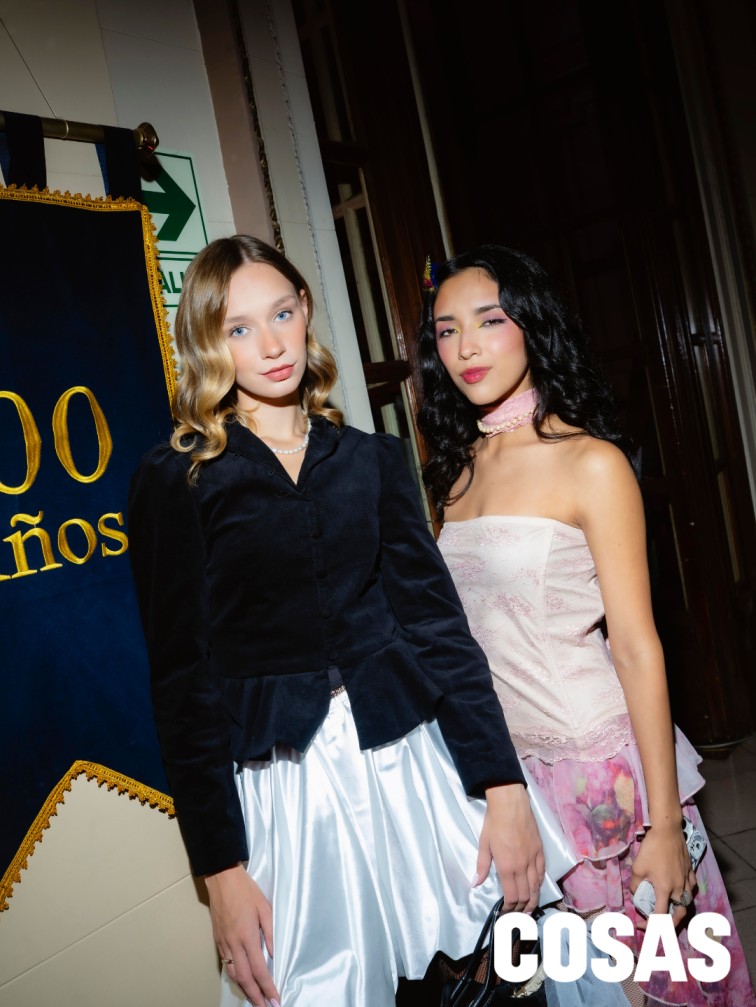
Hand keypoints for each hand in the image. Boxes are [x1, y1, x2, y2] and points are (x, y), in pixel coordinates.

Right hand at [205, 864, 279, 1006]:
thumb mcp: (265, 907)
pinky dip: (234, 975)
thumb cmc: (246, 890)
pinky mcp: (217, 940)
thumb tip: (275, 953)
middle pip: (244, 978)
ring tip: (255, 998)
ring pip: (233, 973)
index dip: (267, 987)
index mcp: (247, 936)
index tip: (275, 999)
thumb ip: (271, 932)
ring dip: (244, 989)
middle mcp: (233, 943)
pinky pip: (226, 963)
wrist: (222, 879)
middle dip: (255, 996)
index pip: (259, 969)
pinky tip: (241, 979)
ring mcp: (223, 943)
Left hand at [476, 783, 544, 912]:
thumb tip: (475, 883)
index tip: (506, 913)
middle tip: (518, 916)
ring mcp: (533, 859)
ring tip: (529, 908)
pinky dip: (540, 883)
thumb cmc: (494, 822)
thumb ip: (482, 866)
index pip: (511, 896)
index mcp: (507, 867)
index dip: (510, 908)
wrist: (511, 804)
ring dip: (533, 900)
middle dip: (522, 908)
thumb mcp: (484, 844)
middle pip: (526, 895)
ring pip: (536, 886)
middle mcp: (522, 866)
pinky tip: (537, 887)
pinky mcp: (540, 850)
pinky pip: (542, 872)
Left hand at [630, 822, 695, 928]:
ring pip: (688, 902)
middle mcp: (678, 888)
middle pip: (679, 914)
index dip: (652, 926)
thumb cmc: (651, 849)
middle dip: (671, 925)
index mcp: (664, 889)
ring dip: (679, 910)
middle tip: (661, 927)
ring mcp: (686, 879)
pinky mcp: (690, 870)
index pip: (660, 916)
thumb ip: (635, 885)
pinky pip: (691, 887)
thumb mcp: (637, 868)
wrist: (667, 830)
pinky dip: (687, 893)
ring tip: (670, 910)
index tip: (643, 926)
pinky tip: (681, 891)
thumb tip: (635, 894)